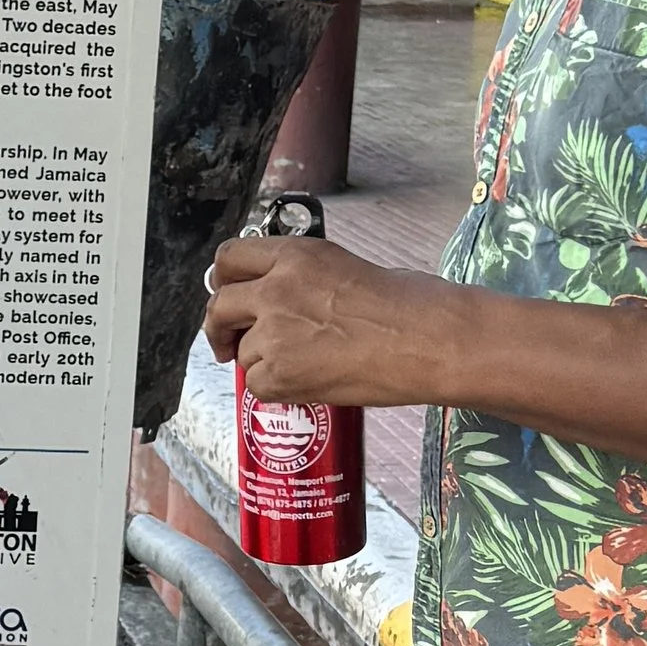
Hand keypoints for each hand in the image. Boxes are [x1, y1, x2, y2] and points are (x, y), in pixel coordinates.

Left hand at [203, 234, 446, 406]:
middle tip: (229, 341)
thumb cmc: (406, 307)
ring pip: (243, 352)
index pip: (230, 258)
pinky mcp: (280, 372)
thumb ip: (300, 277)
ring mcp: (274, 331)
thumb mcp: (343, 266)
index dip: (223, 280)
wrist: (427, 341)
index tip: (225, 293)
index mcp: (295, 255)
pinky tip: (310, 381)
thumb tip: (279, 298)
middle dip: (220, 328)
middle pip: (219, 306)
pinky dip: (277, 390)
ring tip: (305, 364)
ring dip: (263, 362)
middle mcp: (277, 288)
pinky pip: (258, 385)